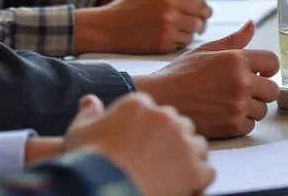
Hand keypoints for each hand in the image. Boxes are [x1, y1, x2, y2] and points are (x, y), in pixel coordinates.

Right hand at [63, 94, 213, 195]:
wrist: (102, 186)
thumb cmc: (89, 160)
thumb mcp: (80, 131)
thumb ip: (88, 113)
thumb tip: (90, 101)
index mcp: (139, 105)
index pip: (155, 111)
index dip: (151, 128)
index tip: (143, 143)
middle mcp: (165, 118)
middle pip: (180, 124)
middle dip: (172, 140)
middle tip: (159, 159)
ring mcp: (182, 143)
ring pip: (198, 145)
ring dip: (190, 157)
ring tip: (175, 172)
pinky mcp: (193, 169)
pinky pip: (207, 171)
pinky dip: (199, 180)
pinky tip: (186, 186)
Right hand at [75, 0, 210, 53]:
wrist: (110, 26)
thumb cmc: (133, 0)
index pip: (202, 6)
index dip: (204, 7)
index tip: (199, 8)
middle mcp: (170, 17)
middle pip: (199, 22)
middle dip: (198, 20)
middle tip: (190, 17)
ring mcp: (167, 33)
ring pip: (192, 34)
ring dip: (189, 30)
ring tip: (177, 24)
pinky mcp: (163, 47)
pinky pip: (182, 44)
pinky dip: (179, 40)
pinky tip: (168, 33)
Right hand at [132, 20, 279, 138]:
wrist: (161, 98)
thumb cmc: (180, 73)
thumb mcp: (205, 50)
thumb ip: (233, 40)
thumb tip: (251, 25)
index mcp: (236, 59)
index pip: (273, 62)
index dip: (265, 67)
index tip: (257, 71)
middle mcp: (241, 82)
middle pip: (272, 89)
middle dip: (260, 89)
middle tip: (241, 88)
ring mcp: (238, 105)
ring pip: (263, 109)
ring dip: (250, 107)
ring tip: (228, 101)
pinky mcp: (232, 126)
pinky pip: (250, 125)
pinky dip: (240, 121)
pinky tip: (223, 113)